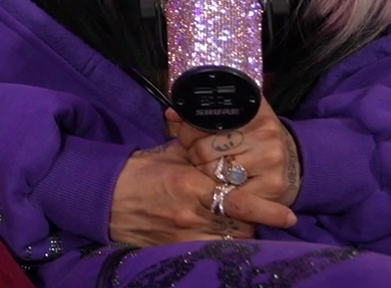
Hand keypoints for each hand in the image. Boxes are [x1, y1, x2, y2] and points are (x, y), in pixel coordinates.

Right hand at [109, 141, 296, 246]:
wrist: (102, 196)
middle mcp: (190, 214)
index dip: (267, 211)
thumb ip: (199, 150)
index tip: (289, 217)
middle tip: (255, 212)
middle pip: (239, 227)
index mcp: (189, 184)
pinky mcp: (173, 249)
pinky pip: (209, 252)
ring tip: (237, 224)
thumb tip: (222, 138)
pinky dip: (219, 246)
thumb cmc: (136, 172)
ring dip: (237, 235)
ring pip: (228, 243)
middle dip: (253, 221)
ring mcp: (182, 235)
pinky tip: (218, 237)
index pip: (238, 202)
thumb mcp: (169, 154)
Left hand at [168, 101, 303, 207]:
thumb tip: (171, 113)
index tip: (188, 137)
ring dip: (206, 175)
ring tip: (212, 170)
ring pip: (215, 172)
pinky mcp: (273, 185)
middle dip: (195, 154)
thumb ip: (201, 114)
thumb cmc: (254, 139)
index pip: (205, 120)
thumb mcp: (234, 119)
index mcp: (252, 109)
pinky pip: (231, 195)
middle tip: (199, 157)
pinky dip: (222, 193)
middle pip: (205, 149)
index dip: (189, 131)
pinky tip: (223, 187)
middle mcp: (265, 132)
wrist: (292, 161)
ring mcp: (271, 159)